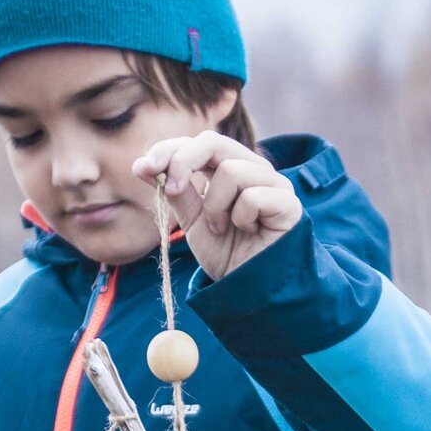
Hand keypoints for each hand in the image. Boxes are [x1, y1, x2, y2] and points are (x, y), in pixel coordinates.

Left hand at [132, 130, 302, 280]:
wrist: (251, 287)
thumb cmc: (227, 252)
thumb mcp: (192, 220)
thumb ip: (175, 191)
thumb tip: (141, 165)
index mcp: (231, 168)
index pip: (200, 142)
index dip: (170, 150)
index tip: (144, 169)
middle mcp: (254, 169)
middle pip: (214, 142)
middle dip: (183, 163)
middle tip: (173, 191)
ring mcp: (274, 183)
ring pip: (231, 170)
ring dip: (215, 206)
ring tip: (221, 227)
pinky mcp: (288, 203)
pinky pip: (252, 196)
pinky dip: (240, 218)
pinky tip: (247, 231)